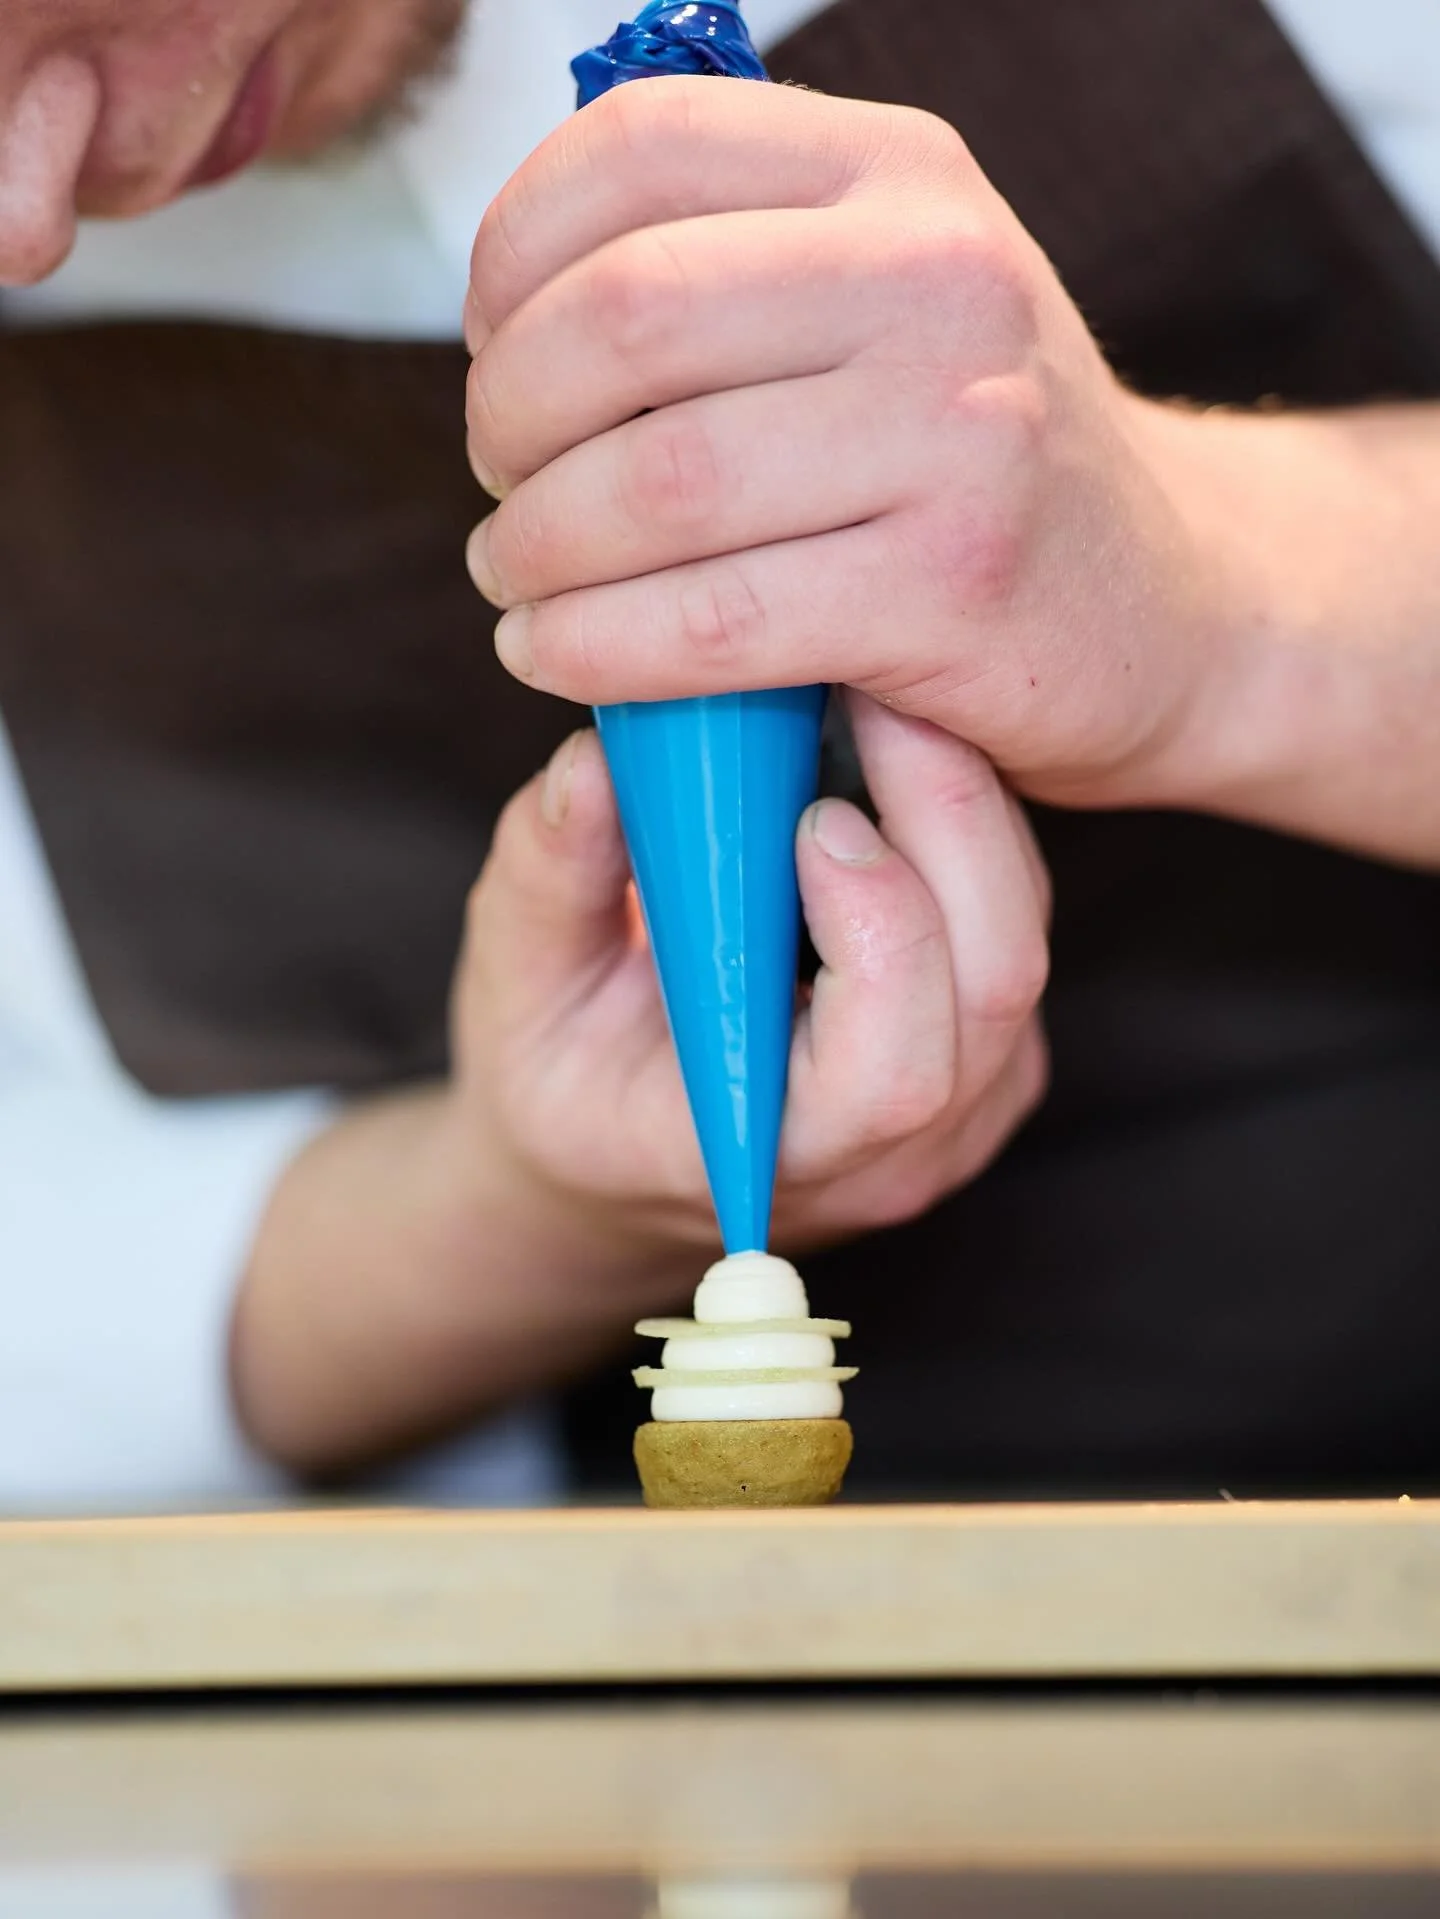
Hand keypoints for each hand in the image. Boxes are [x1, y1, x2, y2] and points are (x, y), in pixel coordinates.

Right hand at [455, 692, 1048, 1256]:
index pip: (887, 1078)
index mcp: (775, 1157)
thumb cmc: (562, 1077)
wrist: (619, 1153)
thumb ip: (552, 881)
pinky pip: (1015, 925)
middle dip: (945, 816)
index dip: (881, 932)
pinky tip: (895, 757)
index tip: (816, 816)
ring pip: (1019, 939)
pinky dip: (968, 828)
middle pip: (992, 981)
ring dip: (962, 805)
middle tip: (870, 691)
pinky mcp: (991, 1050)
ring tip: (880, 702)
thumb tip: (594, 759)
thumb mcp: (515, 988)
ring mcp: (964, 1108)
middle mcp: (899, 1154)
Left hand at [464, 79, 1226, 810]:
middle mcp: (939, 277)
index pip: (640, 147)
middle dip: (506, 419)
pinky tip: (555, 654)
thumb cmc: (985, 459)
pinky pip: (707, 622)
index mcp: (903, 175)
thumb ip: (745, 264)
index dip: (510, 253)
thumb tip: (516, 302)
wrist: (1172, 602)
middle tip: (498, 483)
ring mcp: (957, 432)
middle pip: (620, 318)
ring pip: (652, 483)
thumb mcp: (900, 300)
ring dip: (533, 548)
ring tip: (513, 578)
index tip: (489, 346)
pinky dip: (593, 648)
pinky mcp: (948, 589)